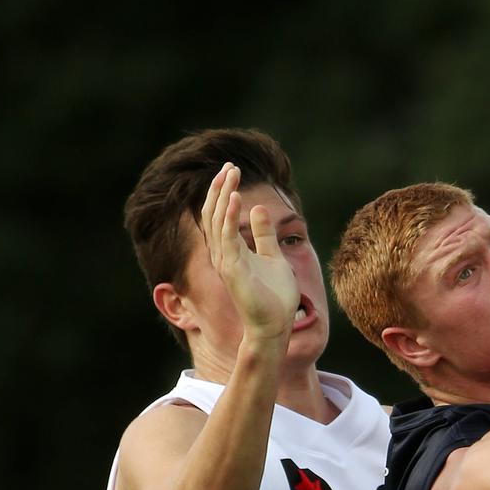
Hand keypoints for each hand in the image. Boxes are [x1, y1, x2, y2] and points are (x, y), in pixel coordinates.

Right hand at [200, 163, 299, 342]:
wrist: (275, 324)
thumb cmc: (274, 296)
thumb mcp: (272, 257)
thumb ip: (264, 235)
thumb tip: (259, 209)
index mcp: (232, 250)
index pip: (221, 215)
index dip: (224, 192)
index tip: (233, 170)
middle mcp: (224, 254)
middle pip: (214, 214)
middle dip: (220, 188)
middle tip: (230, 166)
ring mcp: (226, 261)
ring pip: (217, 221)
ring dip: (223, 196)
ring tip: (231, 174)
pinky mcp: (233, 269)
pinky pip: (228, 238)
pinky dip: (230, 217)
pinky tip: (236, 198)